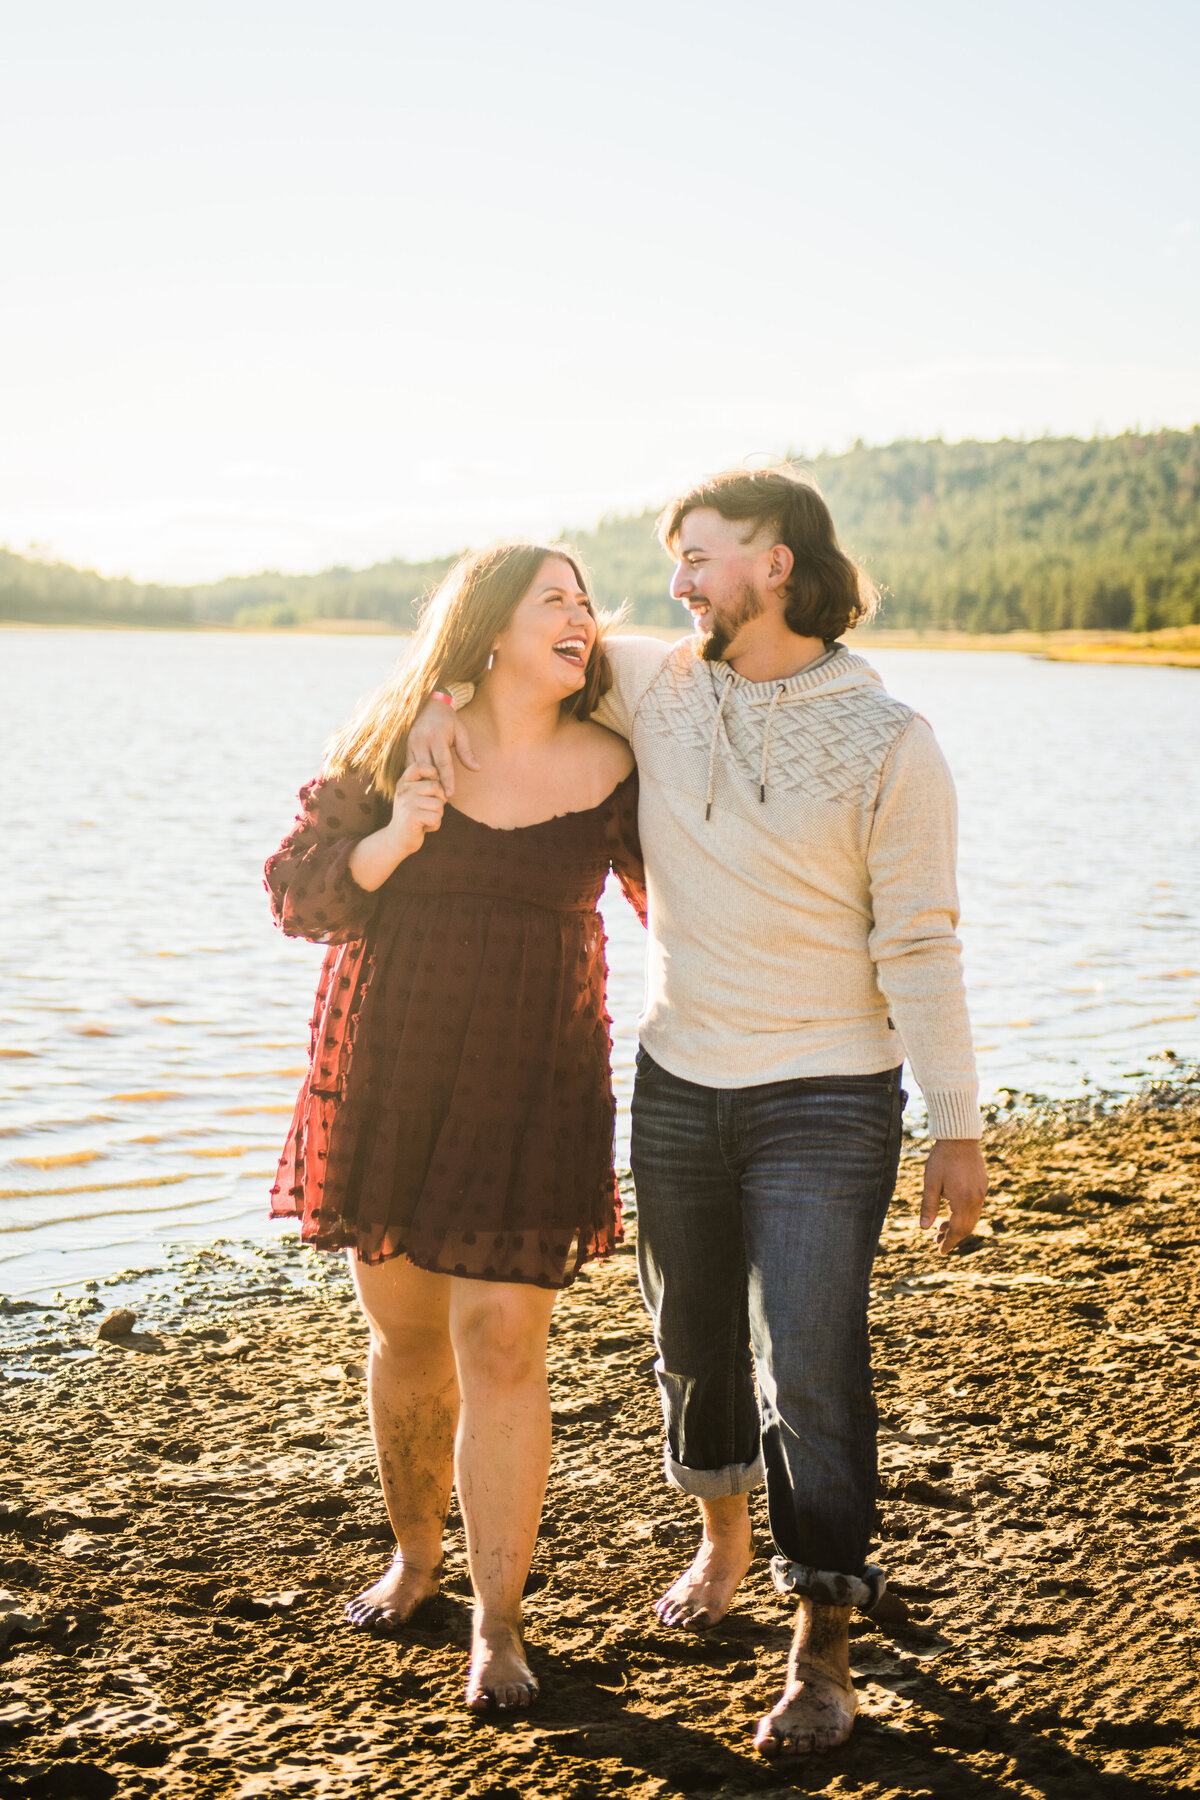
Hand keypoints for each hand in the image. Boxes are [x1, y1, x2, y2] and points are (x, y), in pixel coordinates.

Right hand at [387, 763, 445, 858]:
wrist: (396, 840)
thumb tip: (446, 781)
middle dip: (440, 801)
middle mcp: (403, 790)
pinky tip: (423, 827)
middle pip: (437, 787)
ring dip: (437, 815)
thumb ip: (425, 786)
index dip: (432, 771)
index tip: (434, 782)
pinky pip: (436, 817)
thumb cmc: (412, 817)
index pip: (418, 767)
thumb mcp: (414, 797)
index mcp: (404, 783)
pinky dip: (435, 825)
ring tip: (424, 819)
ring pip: (439, 804)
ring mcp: (406, 803)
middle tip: (429, 810)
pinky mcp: (412, 816)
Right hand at [405, 698, 479, 798]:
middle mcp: (420, 741)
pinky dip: (416, 777)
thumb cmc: (449, 720)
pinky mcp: (405, 748)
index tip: (450, 794)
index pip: (442, 763)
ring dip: (424, 783)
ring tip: (433, 797)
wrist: (430, 705)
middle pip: (427, 769)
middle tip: (443, 800)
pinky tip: (423, 787)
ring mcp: (410, 744)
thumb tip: (477, 769)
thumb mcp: (461, 732)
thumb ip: (467, 752)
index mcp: (436, 736)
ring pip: (416, 770)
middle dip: (434, 785)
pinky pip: (410, 767)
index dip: (446, 780)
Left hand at [921, 1139, 987, 1254]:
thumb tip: (925, 1229)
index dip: (949, 1242)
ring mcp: (982, 1191)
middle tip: (937, 1241)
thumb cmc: (941, 1159)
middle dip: (953, 1236)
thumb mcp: (931, 1183)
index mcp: (964, 1200)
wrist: (959, 1137)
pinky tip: (952, 1211)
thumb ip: (929, 1207)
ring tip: (942, 1227)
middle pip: (967, 1227)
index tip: (940, 1252)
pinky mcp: (983, 1184)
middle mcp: (977, 1199)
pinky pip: (976, 1206)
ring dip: (958, 1225)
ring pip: (972, 1217)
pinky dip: (964, 1214)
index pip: (958, 1230)